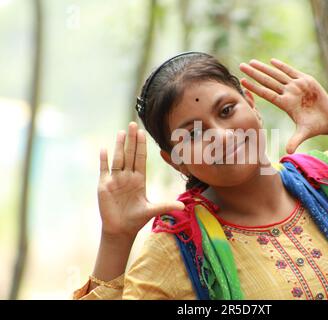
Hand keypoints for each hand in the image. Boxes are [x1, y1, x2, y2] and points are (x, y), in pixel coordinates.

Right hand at [97, 122, 184, 238]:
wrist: (121, 230)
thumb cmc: (136, 219)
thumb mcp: (153, 210)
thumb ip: (166, 205)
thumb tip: (183, 206)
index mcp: (139, 179)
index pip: (141, 158)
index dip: (141, 145)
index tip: (143, 132)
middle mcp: (127, 177)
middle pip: (129, 154)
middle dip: (131, 140)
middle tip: (133, 124)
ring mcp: (115, 180)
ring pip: (118, 158)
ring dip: (119, 145)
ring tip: (121, 132)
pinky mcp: (104, 186)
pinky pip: (104, 169)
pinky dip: (104, 159)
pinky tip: (104, 148)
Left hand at [239, 58, 327, 153]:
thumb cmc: (315, 125)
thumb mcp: (304, 133)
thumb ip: (295, 140)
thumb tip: (288, 152)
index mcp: (285, 104)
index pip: (266, 93)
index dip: (254, 87)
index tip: (242, 82)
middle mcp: (288, 93)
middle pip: (267, 81)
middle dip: (254, 73)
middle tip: (241, 66)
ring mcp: (296, 86)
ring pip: (277, 74)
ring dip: (264, 68)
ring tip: (251, 62)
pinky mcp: (306, 80)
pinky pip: (291, 72)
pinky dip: (282, 66)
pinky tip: (272, 61)